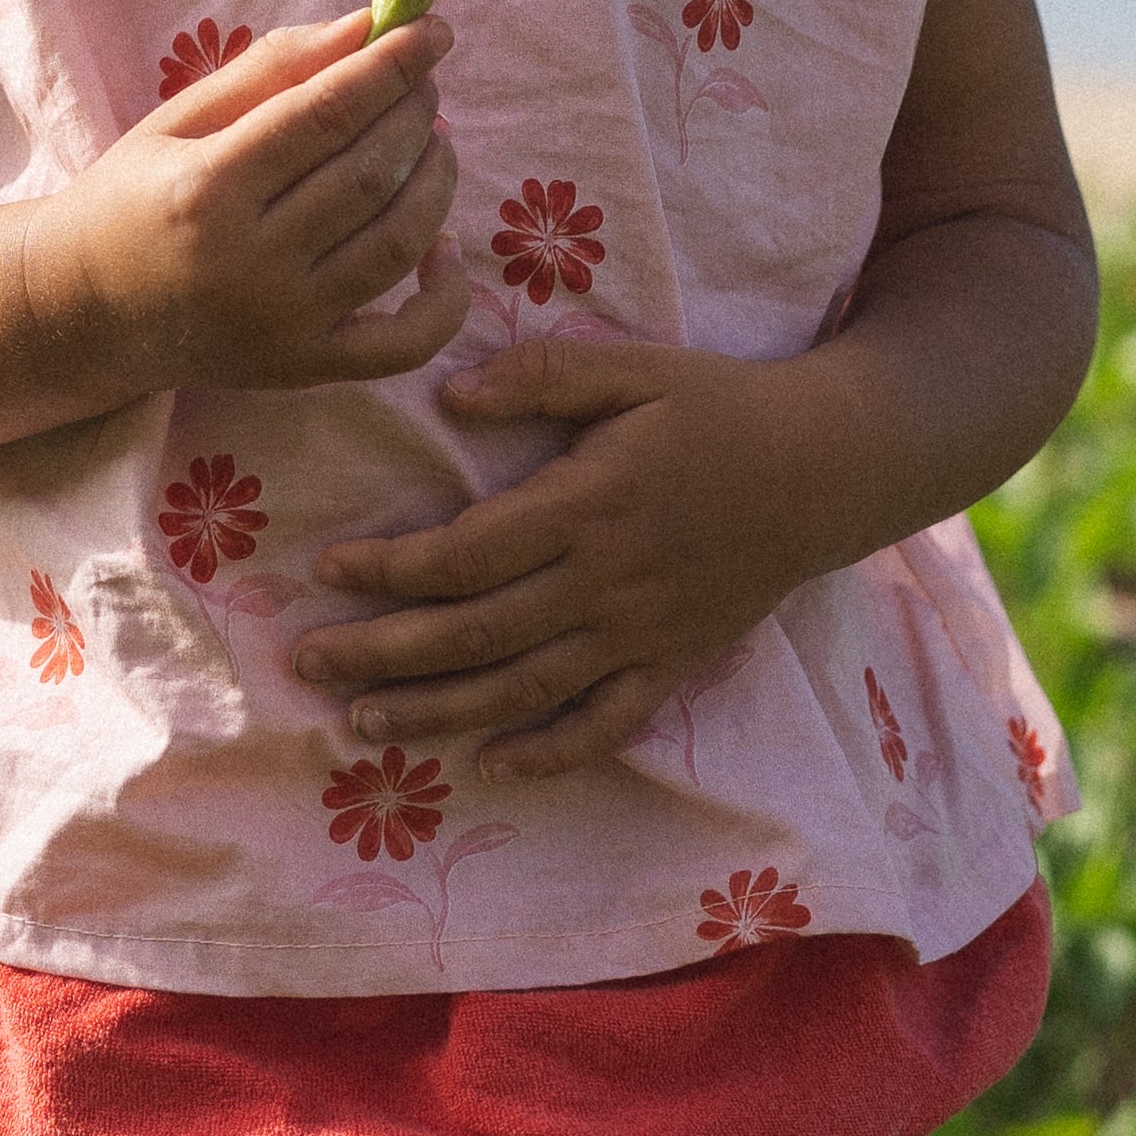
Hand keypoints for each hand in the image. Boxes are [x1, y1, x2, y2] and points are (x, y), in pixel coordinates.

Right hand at [25, 12, 468, 400]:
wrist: (83, 311)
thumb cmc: (131, 198)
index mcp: (207, 187)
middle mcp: (247, 261)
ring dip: (435, 180)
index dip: (391, 65)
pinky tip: (444, 243)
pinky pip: (404, 344)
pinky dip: (445, 296)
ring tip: (434, 139)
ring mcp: (281, 324)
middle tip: (425, 79)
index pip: (327, 114)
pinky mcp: (304, 370)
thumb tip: (368, 26)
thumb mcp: (178, 118)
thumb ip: (271, 68)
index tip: (433, 29)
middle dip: (414, 112)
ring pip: (396, 245)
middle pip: (367, 173)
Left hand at [296, 331, 848, 780]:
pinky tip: (494, 766)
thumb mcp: (634, 368)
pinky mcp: (673, 663)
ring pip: (524, 689)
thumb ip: (544, 375)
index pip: (468, 553)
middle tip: (309, 663)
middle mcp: (604, 582)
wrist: (827, 468)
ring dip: (439, 711)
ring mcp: (639, 633)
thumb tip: (453, 395)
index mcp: (586, 504)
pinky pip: (607, 724)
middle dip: (384, 652)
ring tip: (364, 722)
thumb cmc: (718, 408)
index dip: (391, 569)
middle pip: (477, 634)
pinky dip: (551, 753)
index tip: (328, 570)